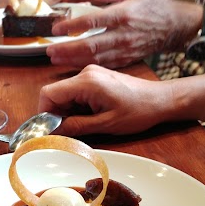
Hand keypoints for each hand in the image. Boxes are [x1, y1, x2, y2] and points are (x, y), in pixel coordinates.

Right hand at [38, 65, 174, 135]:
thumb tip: (54, 132)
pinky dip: (76, 106)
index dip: (44, 114)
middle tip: (69, 131)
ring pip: (65, 94)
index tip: (50, 130)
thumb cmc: (138, 111)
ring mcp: (90, 73)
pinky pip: (75, 92)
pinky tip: (91, 116)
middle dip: (56, 114)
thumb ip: (77, 126)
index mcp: (86, 82)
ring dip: (67, 112)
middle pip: (55, 94)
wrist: (160, 99)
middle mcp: (85, 73)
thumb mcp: (106, 124)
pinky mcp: (95, 78)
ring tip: (85, 124)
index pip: (48, 93)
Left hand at [47, 0, 199, 68]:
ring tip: (55, 59)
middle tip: (49, 50)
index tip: (56, 28)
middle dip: (67, 50)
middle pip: (90, 46)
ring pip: (95, 59)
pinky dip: (88, 67)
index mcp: (122, 15)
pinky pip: (105, 65)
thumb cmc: (152, 5)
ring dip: (73, 60)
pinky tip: (74, 65)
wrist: (175, 26)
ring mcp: (125, 50)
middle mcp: (123, 35)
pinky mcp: (127, 60)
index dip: (72, 26)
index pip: (92, 21)